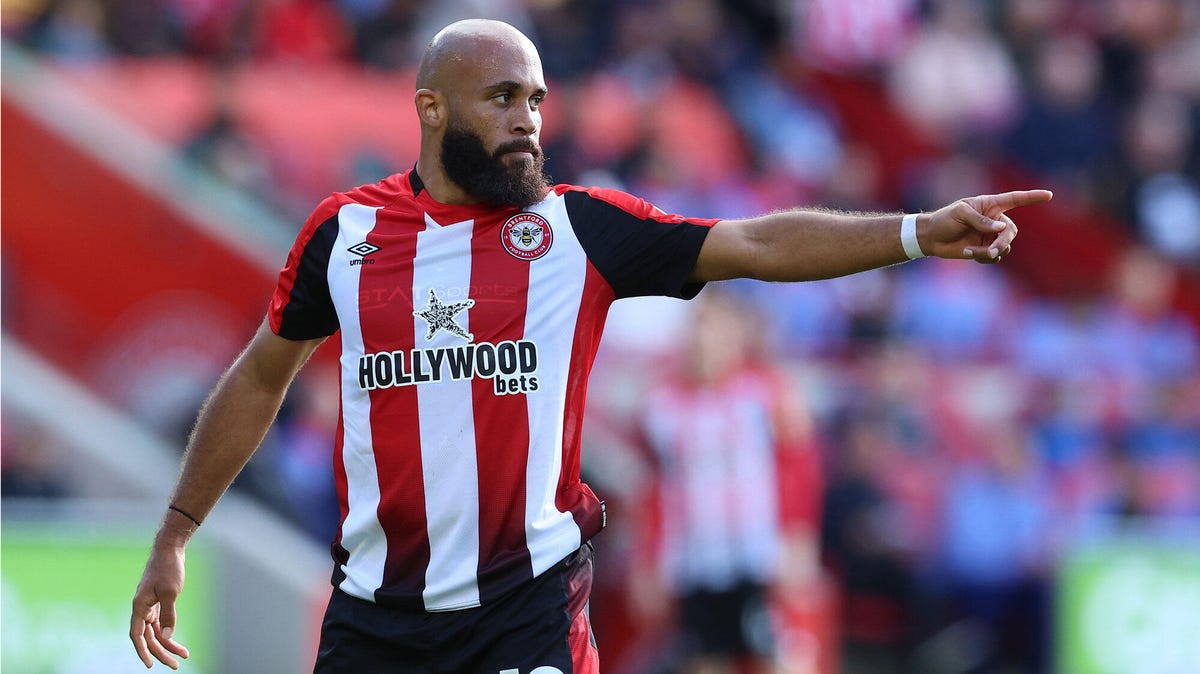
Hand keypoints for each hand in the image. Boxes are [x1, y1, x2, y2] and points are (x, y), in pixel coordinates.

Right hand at [130, 540, 189, 668]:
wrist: (170, 549)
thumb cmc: (168, 568)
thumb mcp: (170, 592)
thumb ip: (168, 615)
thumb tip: (168, 637)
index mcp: (139, 607)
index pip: (137, 635)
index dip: (142, 651)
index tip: (151, 664)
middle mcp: (142, 609)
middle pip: (149, 637)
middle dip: (162, 652)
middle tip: (176, 665)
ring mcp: (149, 606)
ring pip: (156, 632)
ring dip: (168, 644)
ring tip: (184, 655)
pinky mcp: (158, 603)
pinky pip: (160, 623)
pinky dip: (169, 632)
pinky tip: (177, 642)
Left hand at [922, 189, 1052, 262]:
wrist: (931, 238)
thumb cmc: (944, 219)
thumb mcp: (960, 214)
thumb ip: (980, 220)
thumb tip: (1000, 229)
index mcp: (990, 205)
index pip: (1015, 199)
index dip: (1032, 197)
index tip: (1049, 195)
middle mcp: (994, 220)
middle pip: (1011, 232)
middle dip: (1003, 242)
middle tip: (991, 250)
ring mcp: (990, 237)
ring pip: (1004, 246)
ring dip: (991, 252)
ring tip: (972, 251)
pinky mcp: (984, 250)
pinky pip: (994, 257)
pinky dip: (984, 258)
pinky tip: (969, 253)